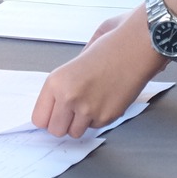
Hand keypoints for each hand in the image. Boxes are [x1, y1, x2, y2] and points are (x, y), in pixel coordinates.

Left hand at [29, 14, 165, 137]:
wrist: (138, 46)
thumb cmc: (111, 44)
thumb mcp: (76, 58)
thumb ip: (65, 80)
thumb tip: (57, 100)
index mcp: (56, 81)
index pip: (39, 118)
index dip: (48, 117)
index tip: (53, 115)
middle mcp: (69, 98)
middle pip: (56, 131)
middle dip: (63, 124)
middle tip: (71, 112)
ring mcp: (89, 110)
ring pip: (76, 133)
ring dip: (81, 122)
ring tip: (90, 102)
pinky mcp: (108, 116)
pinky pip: (96, 126)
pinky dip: (99, 117)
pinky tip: (105, 98)